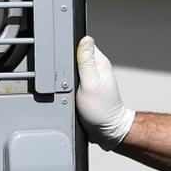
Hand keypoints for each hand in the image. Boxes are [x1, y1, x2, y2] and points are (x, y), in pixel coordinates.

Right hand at [75, 36, 135, 150]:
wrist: (106, 131)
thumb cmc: (101, 111)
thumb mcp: (90, 84)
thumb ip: (86, 62)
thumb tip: (85, 39)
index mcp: (99, 62)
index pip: (82, 43)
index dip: (69, 47)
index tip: (63, 59)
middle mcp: (96, 67)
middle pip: (75, 55)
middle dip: (66, 62)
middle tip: (64, 77)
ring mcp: (91, 77)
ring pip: (73, 68)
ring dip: (66, 74)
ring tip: (66, 86)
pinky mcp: (86, 87)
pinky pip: (73, 79)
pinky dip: (68, 83)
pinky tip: (68, 91)